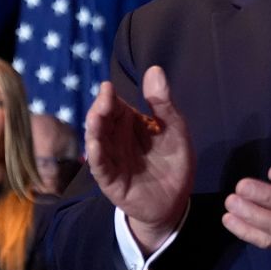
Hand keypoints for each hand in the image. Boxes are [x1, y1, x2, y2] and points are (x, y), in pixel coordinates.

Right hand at [85, 66, 194, 253]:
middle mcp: (115, 138)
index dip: (109, 97)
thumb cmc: (173, 162)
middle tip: (104, 98)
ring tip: (97, 116)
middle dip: (100, 108)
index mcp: (129, 123)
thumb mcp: (175, 129)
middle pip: (101, 120)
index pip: (113, 105)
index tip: (108, 87)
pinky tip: (95, 144)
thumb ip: (163, 103)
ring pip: (96, 140)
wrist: (176, 200)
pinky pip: (100, 166)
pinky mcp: (111, 180)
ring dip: (94, 128)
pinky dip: (96, 155)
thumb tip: (154, 68)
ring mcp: (111, 159)